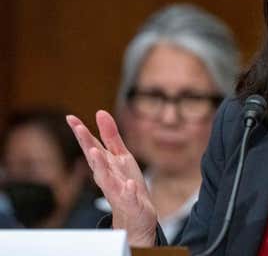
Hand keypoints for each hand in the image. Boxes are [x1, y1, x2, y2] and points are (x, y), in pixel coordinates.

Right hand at [67, 111, 156, 245]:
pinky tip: (130, 184)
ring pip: (106, 180)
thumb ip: (110, 136)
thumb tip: (100, 112)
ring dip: (100, 166)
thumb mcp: (120, 156)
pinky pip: (129, 197)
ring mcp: (118, 191)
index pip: (91, 146)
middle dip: (87, 144)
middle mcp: (107, 177)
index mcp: (105, 165)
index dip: (82, 132)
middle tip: (78, 128)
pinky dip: (129, 191)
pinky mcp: (131, 204)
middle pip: (95, 160)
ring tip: (95, 152)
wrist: (136, 216)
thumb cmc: (125, 183)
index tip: (71, 117)